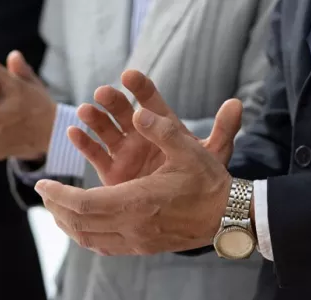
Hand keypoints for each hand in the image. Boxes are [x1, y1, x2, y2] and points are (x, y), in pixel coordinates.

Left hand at [35, 105, 236, 255]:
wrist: (231, 218)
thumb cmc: (209, 181)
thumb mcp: (189, 148)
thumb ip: (162, 129)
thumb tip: (138, 112)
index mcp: (138, 202)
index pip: (84, 204)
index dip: (59, 195)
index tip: (42, 183)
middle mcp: (133, 227)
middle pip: (80, 224)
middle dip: (56, 208)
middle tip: (44, 192)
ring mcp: (138, 242)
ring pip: (88, 239)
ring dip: (67, 224)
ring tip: (55, 207)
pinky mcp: (143, 248)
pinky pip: (103, 247)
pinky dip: (85, 235)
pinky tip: (79, 223)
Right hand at [70, 70, 242, 184]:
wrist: (185, 211)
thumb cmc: (200, 179)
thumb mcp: (213, 155)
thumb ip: (224, 131)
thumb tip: (237, 104)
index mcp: (163, 127)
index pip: (150, 101)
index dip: (140, 88)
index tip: (129, 76)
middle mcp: (140, 136)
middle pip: (123, 112)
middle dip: (111, 101)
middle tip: (102, 93)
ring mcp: (124, 153)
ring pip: (105, 131)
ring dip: (94, 119)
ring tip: (84, 111)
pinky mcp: (112, 172)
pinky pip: (95, 154)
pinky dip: (83, 143)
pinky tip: (73, 132)